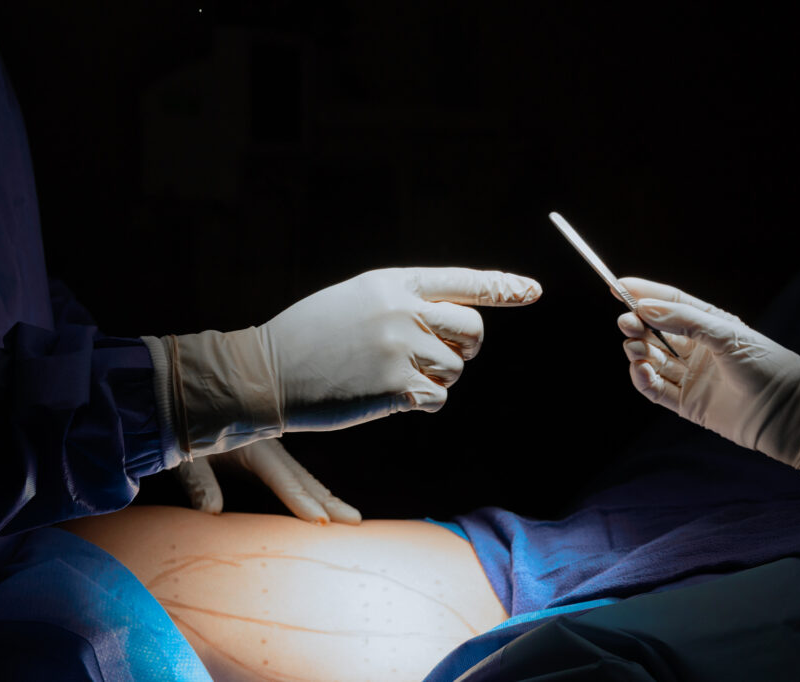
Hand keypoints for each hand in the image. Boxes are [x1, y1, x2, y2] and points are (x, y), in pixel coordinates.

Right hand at [149, 267, 540, 456]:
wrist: (267, 372)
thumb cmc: (311, 336)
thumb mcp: (357, 300)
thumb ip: (405, 302)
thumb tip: (454, 319)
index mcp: (394, 282)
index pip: (462, 281)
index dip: (501, 287)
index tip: (532, 291)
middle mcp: (403, 310)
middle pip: (473, 331)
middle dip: (466, 349)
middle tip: (440, 357)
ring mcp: (400, 348)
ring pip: (455, 369)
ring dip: (436, 380)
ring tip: (393, 376)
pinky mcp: (395, 387)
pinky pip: (437, 398)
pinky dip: (422, 402)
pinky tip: (389, 396)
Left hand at [176, 438, 360, 524]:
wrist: (181, 399)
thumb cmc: (182, 427)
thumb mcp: (187, 455)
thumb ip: (199, 481)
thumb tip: (211, 512)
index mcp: (254, 446)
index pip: (284, 479)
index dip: (302, 502)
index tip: (321, 521)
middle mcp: (269, 448)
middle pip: (305, 478)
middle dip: (330, 501)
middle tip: (354, 523)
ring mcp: (270, 451)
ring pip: (305, 476)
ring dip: (326, 497)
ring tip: (350, 518)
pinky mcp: (265, 455)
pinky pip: (295, 476)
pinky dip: (312, 491)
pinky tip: (323, 504)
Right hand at [616, 277, 799, 501]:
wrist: (788, 415)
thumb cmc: (768, 368)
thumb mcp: (727, 335)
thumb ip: (685, 319)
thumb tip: (646, 308)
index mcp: (711, 326)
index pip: (672, 303)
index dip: (645, 293)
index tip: (618, 286)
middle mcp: (699, 349)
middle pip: (656, 331)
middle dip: (637, 324)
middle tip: (625, 321)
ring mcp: (692, 377)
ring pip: (652, 359)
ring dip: (638, 351)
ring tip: (635, 348)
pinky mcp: (687, 404)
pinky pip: (655, 389)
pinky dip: (643, 379)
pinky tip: (642, 371)